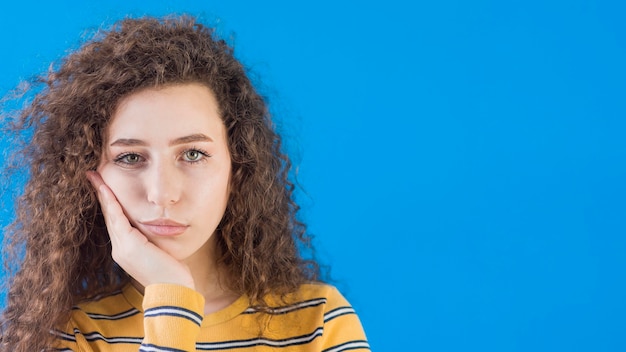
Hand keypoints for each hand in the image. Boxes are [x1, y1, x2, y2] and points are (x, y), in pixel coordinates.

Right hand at [86, 171, 194, 289]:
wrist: (173, 292)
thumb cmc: (173, 275)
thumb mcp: (161, 253)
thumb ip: (154, 241)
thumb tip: (161, 228)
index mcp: (127, 251)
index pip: (116, 222)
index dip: (109, 204)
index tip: (104, 187)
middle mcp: (120, 249)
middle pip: (109, 215)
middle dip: (101, 194)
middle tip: (93, 175)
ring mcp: (122, 248)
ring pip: (110, 214)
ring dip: (103, 193)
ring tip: (96, 176)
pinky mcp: (129, 246)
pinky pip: (117, 219)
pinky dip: (111, 202)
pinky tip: (106, 189)